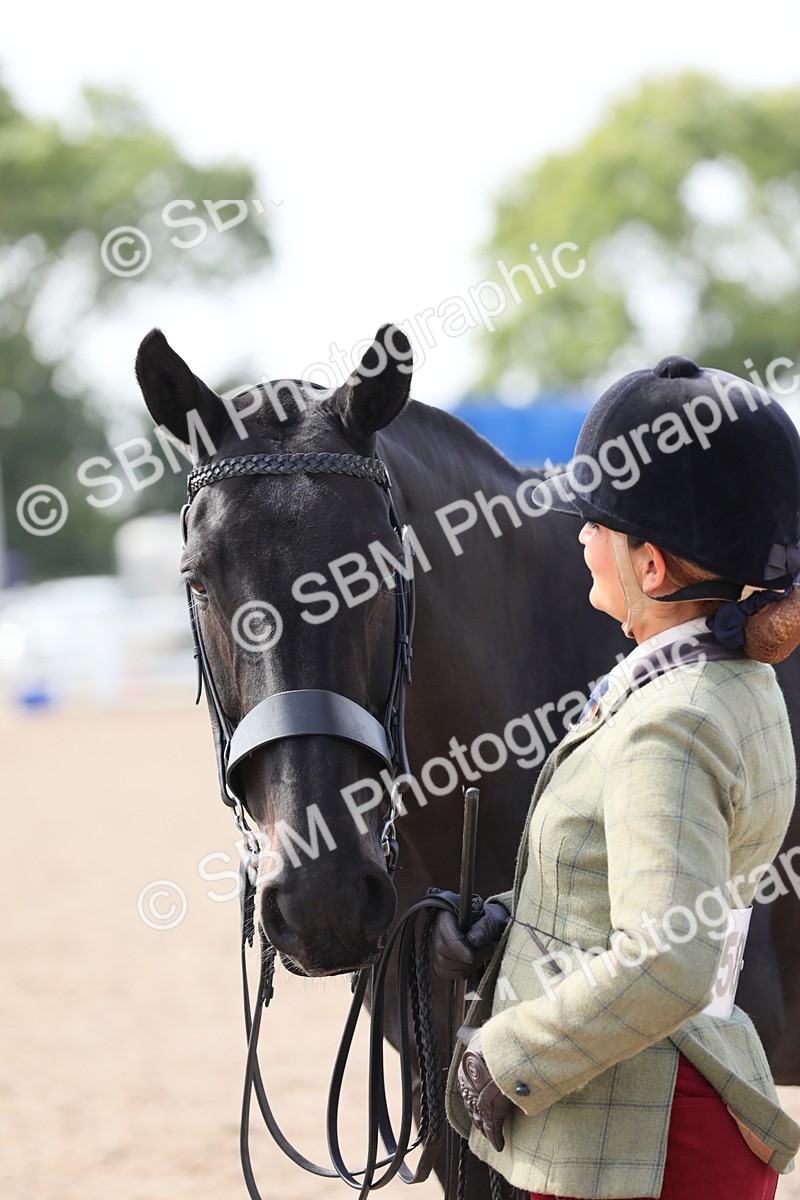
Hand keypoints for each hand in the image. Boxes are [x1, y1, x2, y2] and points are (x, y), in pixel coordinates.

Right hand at [428, 890, 509, 979]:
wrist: (487, 927)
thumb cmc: (488, 921)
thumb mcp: (490, 920)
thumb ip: (483, 928)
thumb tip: (473, 940)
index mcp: (447, 914)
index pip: (446, 931)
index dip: (457, 946)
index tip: (471, 957)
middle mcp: (436, 929)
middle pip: (442, 949)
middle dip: (466, 957)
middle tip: (487, 951)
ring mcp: (435, 945)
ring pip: (443, 963)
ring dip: (465, 966)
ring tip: (482, 957)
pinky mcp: (439, 959)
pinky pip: (444, 972)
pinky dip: (460, 972)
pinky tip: (473, 965)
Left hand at [457, 1025, 513, 1151]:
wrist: (504, 1055)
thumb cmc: (492, 1043)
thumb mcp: (477, 1036)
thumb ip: (468, 1035)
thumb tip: (462, 1030)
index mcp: (464, 1073)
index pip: (467, 1089)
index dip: (473, 1097)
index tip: (477, 1102)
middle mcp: (469, 1090)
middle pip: (473, 1107)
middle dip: (479, 1115)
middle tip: (484, 1124)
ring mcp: (481, 1103)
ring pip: (482, 1120)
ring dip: (486, 1128)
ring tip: (490, 1135)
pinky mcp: (494, 1114)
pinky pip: (494, 1129)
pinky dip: (496, 1138)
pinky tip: (499, 1145)